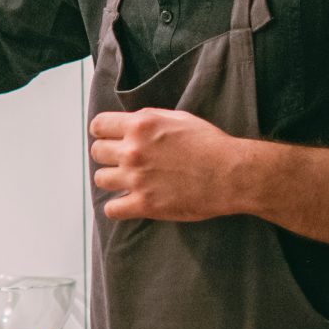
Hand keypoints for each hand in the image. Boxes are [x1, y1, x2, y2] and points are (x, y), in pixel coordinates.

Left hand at [88, 107, 255, 222]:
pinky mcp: (144, 204)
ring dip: (112, 180)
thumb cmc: (210, 144)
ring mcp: (136, 179)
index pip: (98, 126)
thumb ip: (149, 119)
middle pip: (97, 152)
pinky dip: (117, 207)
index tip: (109, 139)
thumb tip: (130, 124)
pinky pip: (111, 209)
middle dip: (108, 156)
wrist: (231, 174)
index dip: (103, 132)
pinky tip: (128, 203)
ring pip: (100, 179)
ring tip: (128, 181)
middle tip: (124, 161)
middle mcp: (133, 151)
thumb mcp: (178, 118)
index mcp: (140, 125)